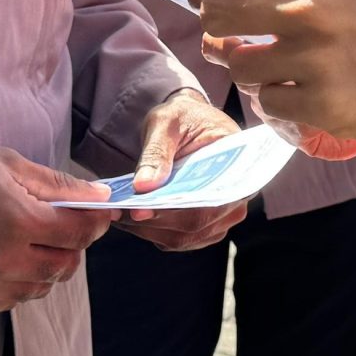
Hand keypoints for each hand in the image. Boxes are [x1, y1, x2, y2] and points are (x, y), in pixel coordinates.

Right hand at [0, 139, 113, 315]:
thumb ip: (56, 184)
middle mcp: (1, 263)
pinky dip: (13, 281)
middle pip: (64, 265)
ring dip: (43, 265)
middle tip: (60, 224)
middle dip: (71, 244)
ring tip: (24, 239)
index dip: (96, 220)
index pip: (79, 232)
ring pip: (37, 288)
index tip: (99, 212)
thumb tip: (97, 196)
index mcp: (16, 223)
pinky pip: (6, 300)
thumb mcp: (5, 163)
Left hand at [115, 89, 246, 252]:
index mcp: (238, 168)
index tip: (140, 210)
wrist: (187, 121)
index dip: (177, 211)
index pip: (211, 200)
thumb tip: (143, 186)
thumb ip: (157, 152)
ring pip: (182, 237)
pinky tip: (127, 216)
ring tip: (117, 213)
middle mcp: (235, 199)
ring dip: (147, 229)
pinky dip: (149, 230)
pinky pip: (175, 238)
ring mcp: (220, 217)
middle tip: (117, 212)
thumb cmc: (182, 118)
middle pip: (195, 225)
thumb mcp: (167, 123)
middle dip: (153, 221)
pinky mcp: (201, 227)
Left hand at [190, 0, 355, 154]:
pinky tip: (303, 90)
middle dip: (214, 28)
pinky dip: (278, 98)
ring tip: (268, 65)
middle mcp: (304, 4)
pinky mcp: (321, 103)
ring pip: (238, 65)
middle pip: (216, 16)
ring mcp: (311, 57)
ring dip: (245, 66)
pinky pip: (268, 102)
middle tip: (225, 38)